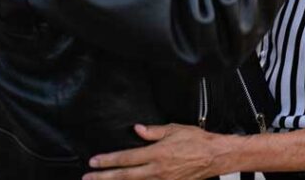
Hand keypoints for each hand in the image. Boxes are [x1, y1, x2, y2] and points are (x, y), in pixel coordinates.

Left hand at [84, 123, 232, 179]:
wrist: (215, 157)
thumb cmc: (198, 141)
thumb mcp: (175, 129)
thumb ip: (154, 131)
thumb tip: (138, 130)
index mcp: (156, 153)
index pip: (126, 158)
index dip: (108, 161)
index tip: (95, 162)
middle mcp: (156, 170)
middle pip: (124, 176)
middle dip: (104, 177)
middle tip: (88, 178)